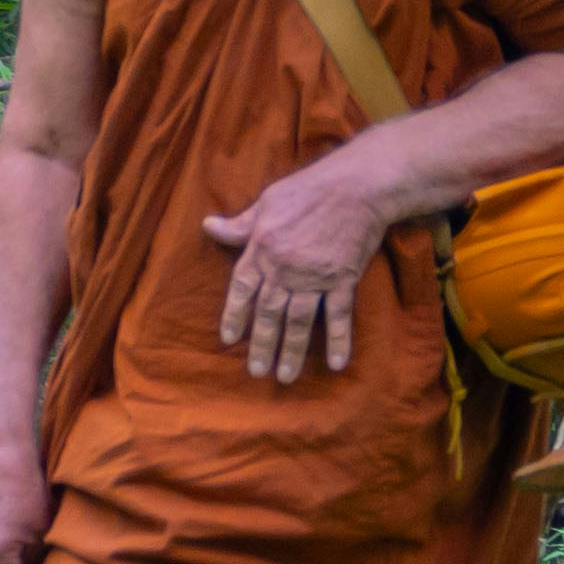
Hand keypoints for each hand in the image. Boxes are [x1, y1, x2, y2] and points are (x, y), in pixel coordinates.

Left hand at [202, 146, 397, 387]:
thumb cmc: (308, 188)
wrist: (355, 186)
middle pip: (269, 313)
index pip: (242, 289)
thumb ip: (240, 224)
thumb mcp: (267, 202)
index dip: (234, 316)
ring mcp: (314, 276)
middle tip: (257, 371)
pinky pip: (338, 315)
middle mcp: (284, 268)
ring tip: (286, 376)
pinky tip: (336, 364)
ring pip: (298, 321)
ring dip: (292, 351)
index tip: (229, 339)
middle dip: (262, 344)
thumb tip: (209, 226)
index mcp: (262, 249)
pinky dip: (338, 340)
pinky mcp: (342, 279)